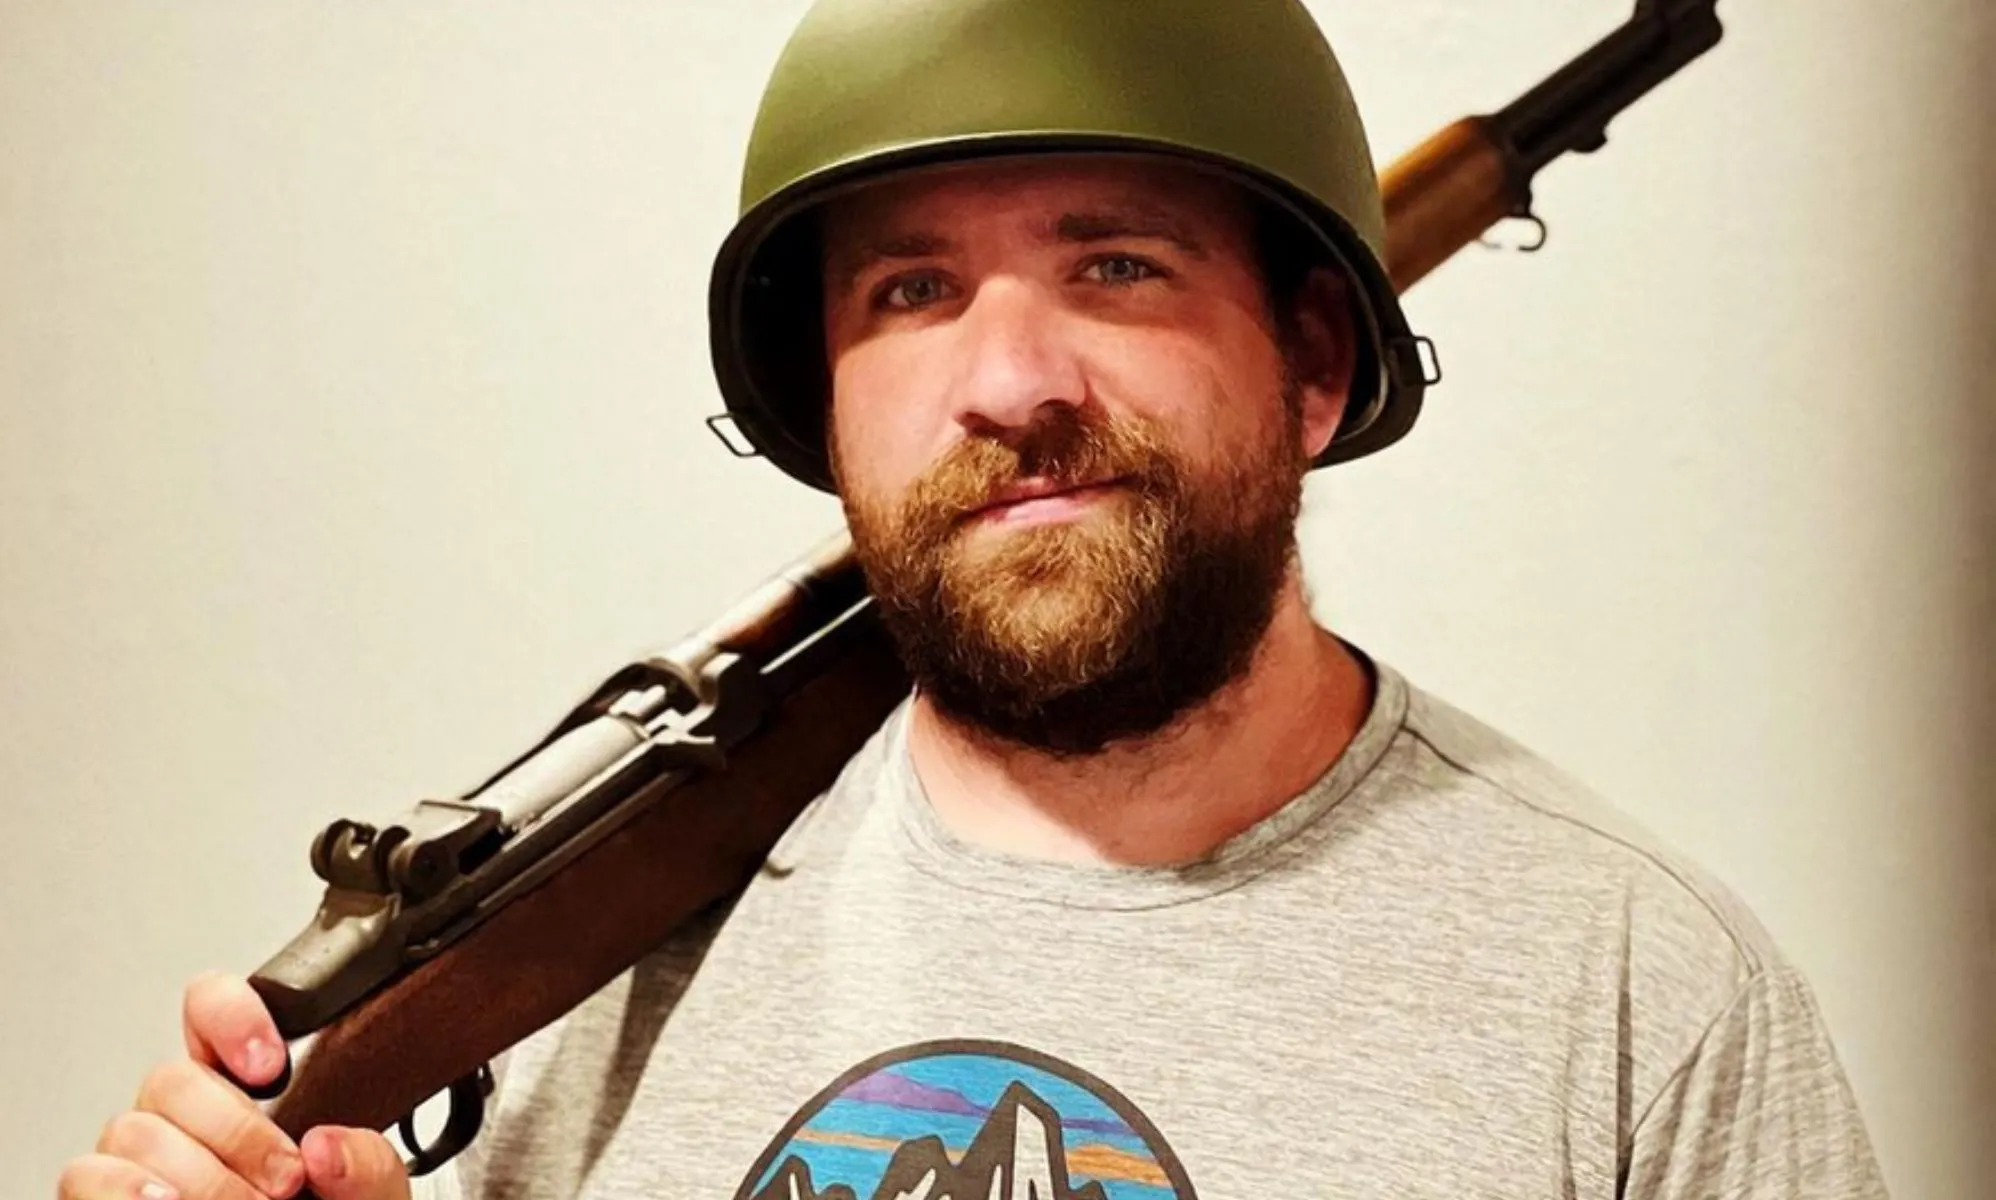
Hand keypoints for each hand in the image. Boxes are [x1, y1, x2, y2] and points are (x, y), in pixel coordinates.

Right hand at [57, 971, 411, 1199]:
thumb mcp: (368, 1196)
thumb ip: (368, 1166)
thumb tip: (326, 1146)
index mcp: (248, 1088)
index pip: (213, 1009)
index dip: (231, 1017)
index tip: (270, 1065)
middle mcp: (184, 1116)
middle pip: (173, 1077)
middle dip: (235, 1130)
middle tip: (285, 1177)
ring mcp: (139, 1159)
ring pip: (133, 1130)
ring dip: (198, 1176)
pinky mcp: (101, 1195)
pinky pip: (87, 1177)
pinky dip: (125, 1191)